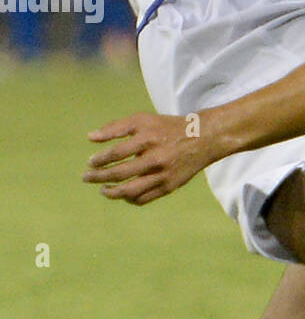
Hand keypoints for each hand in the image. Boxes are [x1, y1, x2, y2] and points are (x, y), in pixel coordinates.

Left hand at [83, 112, 214, 205]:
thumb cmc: (166, 128)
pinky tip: (121, 193)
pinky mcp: (169, 187)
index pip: (117, 153)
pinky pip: (144, 198)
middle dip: (99, 177)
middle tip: (86, 178)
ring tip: (103, 190)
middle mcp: (156, 158)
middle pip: (120, 173)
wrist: (202, 139)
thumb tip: (90, 138)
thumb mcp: (143, 120)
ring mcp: (163, 175)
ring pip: (131, 191)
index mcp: (148, 139)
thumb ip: (116, 127)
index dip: (100, 160)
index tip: (90, 163)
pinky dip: (129, 198)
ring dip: (112, 193)